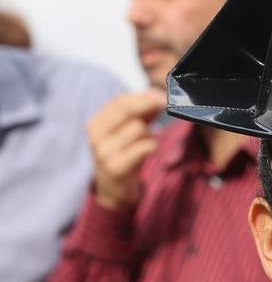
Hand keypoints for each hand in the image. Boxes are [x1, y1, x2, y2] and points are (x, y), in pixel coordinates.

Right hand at [87, 89, 166, 211]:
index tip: (161, 94)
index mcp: (96, 123)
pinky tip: (146, 153)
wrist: (113, 187)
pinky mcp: (116, 167)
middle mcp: (95, 135)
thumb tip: (159, 95)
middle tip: (165, 103)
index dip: (142, 96)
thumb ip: (142, 113)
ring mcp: (104, 152)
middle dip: (148, 104)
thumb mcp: (129, 130)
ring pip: (139, 128)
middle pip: (125, 109)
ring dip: (149, 134)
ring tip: (144, 144)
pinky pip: (145, 147)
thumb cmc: (124, 153)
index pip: (119, 101)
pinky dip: (151, 146)